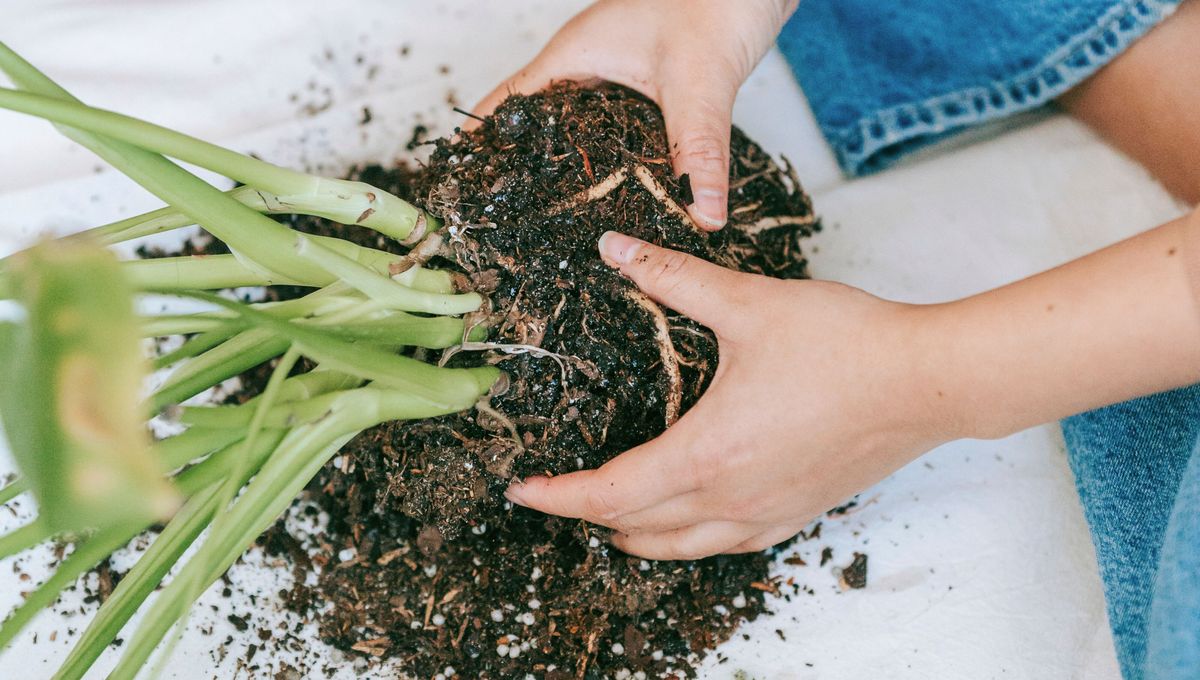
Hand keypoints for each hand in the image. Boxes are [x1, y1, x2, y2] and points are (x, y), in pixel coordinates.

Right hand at [470, 0, 797, 229]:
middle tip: (508, 212)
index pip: (509, 101)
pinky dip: (611, 155)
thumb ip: (697, 152)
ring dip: (568, 161)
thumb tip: (702, 213)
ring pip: (578, 123)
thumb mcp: (701, 84)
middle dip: (521, 162)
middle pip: (537, 117)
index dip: (483, 140)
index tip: (462, 178)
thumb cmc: (720, 1)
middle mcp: (591, 61)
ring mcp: (618, 69)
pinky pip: (614, 124)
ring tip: (556, 211)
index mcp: (577, 53)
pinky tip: (621, 185)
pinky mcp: (648, 78)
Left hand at [504, 231, 961, 559]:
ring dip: (635, 535)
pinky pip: (725, 545)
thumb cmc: (846, 345)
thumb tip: (615, 248)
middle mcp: (730, 498)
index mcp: (707, 454)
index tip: (520, 488)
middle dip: (586, 516)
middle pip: (635, 529)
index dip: (557, 495)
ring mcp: (766, 514)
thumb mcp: (748, 303)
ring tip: (608, 516)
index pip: (608, 493)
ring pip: (680, 548)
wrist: (929, 381)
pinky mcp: (797, 514)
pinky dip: (687, 538)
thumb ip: (674, 278)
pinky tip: (687, 518)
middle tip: (556, 493)